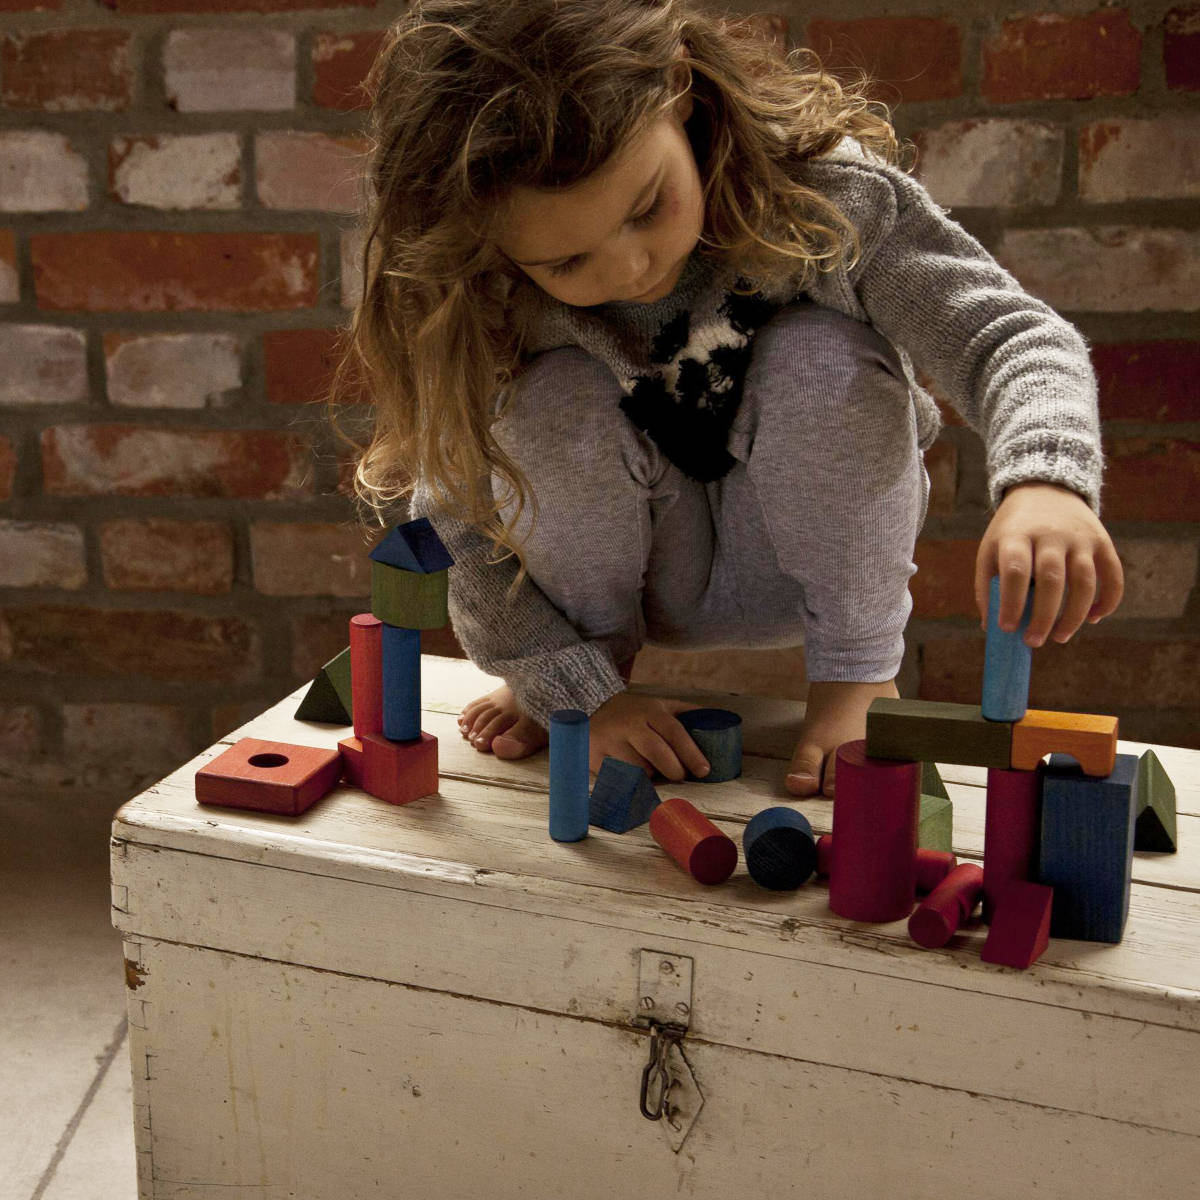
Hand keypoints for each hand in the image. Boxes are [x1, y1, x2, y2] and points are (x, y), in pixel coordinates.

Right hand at [588, 692, 710, 780]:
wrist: (592, 708)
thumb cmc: (635, 712)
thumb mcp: (660, 705)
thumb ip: (688, 713)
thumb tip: (721, 721)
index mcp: (650, 710)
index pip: (674, 731)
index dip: (691, 753)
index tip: (704, 771)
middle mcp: (629, 723)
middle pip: (656, 751)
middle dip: (673, 769)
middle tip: (679, 776)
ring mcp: (610, 739)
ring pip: (637, 769)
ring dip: (650, 775)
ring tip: (649, 767)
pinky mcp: (595, 755)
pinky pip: (619, 778)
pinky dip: (630, 781)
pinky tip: (630, 772)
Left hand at [974, 482, 1123, 646]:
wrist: (1044, 489)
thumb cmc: (1012, 531)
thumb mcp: (990, 549)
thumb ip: (988, 586)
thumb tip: (993, 628)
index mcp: (1016, 535)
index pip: (1015, 571)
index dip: (1011, 602)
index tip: (1007, 628)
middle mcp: (1050, 534)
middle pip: (1052, 580)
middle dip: (1043, 616)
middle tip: (1034, 641)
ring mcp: (1079, 537)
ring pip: (1084, 581)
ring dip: (1074, 615)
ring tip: (1060, 637)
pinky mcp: (1102, 541)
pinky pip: (1113, 575)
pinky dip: (1108, 601)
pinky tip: (1093, 619)